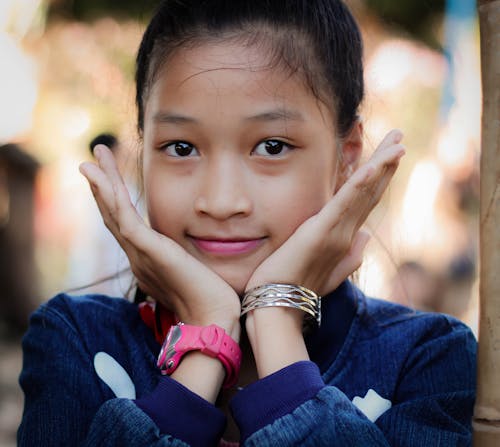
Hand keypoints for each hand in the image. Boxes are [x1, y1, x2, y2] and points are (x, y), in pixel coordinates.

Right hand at [79, 145, 239, 335]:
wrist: (213, 319)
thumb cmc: (210, 299)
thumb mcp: (193, 270)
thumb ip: (184, 258)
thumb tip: (192, 250)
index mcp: (147, 260)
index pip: (125, 224)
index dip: (114, 200)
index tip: (110, 177)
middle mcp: (137, 256)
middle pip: (113, 214)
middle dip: (104, 184)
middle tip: (94, 159)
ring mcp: (140, 254)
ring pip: (114, 212)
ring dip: (103, 182)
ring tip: (95, 156)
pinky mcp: (149, 251)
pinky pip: (124, 218)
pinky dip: (110, 196)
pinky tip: (101, 176)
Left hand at [247, 129, 404, 295]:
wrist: (278, 309)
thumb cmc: (296, 290)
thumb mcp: (325, 271)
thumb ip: (349, 256)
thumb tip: (366, 236)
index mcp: (343, 239)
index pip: (365, 202)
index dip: (379, 178)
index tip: (388, 157)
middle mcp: (346, 235)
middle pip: (371, 192)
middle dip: (386, 163)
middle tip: (400, 137)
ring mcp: (336, 234)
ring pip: (363, 194)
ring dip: (381, 166)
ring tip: (396, 142)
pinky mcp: (320, 234)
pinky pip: (344, 204)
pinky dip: (360, 185)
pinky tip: (372, 166)